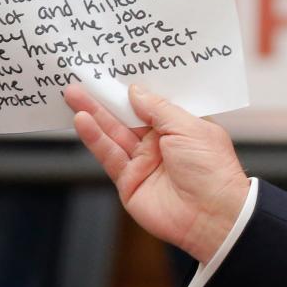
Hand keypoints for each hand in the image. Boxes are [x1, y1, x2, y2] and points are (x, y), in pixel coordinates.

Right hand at [65, 84, 249, 263]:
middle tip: (83, 79)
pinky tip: (82, 120)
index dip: (132, 88)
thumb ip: (158, 109)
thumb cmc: (212, 170)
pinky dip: (94, 138)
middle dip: (105, 98)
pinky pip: (109, 156)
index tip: (114, 71)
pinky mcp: (129, 181)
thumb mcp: (188, 127)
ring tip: (74, 93)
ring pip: (113, 133)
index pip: (151, 102)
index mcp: (181, 127)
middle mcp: (161, 143)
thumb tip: (135, 91)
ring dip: (93, 114)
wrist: (212, 216)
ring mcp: (144, 162)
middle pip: (127, 116)